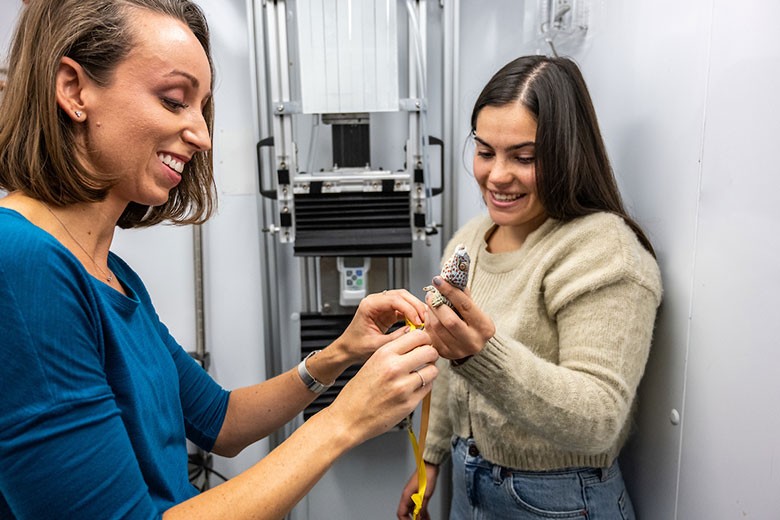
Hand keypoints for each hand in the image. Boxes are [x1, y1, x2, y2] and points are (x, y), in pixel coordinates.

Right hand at [327, 329, 437, 443]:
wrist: (348, 418)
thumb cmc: (358, 392)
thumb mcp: (372, 362)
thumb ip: (394, 352)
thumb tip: (415, 343)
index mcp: (384, 354)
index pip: (417, 336)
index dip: (424, 339)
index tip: (424, 343)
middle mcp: (394, 368)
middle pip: (430, 351)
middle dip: (431, 354)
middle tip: (427, 358)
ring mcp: (403, 386)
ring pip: (433, 370)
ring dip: (430, 371)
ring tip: (421, 374)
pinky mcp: (409, 403)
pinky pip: (428, 388)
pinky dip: (425, 386)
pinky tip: (414, 387)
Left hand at [336, 289, 426, 363]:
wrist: (348, 349)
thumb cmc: (356, 346)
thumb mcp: (376, 345)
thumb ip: (394, 339)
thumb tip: (413, 333)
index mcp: (369, 305)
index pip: (394, 299)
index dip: (409, 309)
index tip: (418, 321)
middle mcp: (375, 302)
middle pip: (401, 295)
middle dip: (415, 306)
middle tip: (425, 319)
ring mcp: (382, 306)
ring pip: (404, 299)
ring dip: (415, 309)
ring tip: (423, 321)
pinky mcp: (387, 312)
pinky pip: (403, 309)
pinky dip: (412, 314)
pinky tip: (417, 323)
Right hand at [397, 462, 438, 519]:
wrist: (430, 466)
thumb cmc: (426, 476)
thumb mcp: (426, 495)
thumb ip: (422, 507)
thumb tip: (420, 516)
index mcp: (406, 495)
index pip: (401, 513)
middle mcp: (407, 495)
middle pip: (407, 512)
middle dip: (413, 519)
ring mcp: (412, 493)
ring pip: (413, 509)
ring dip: (418, 516)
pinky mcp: (417, 492)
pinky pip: (417, 504)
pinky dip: (421, 510)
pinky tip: (426, 514)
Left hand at [424, 276, 495, 359]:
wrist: (474, 344)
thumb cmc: (473, 322)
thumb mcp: (474, 309)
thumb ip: (463, 295)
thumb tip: (449, 277)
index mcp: (485, 327)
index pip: (465, 306)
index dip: (450, 291)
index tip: (438, 280)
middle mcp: (473, 341)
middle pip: (449, 320)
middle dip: (436, 304)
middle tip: (430, 294)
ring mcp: (459, 350)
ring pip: (437, 328)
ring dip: (430, 312)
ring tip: (429, 303)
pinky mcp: (446, 354)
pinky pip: (431, 336)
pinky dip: (427, 323)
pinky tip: (429, 316)